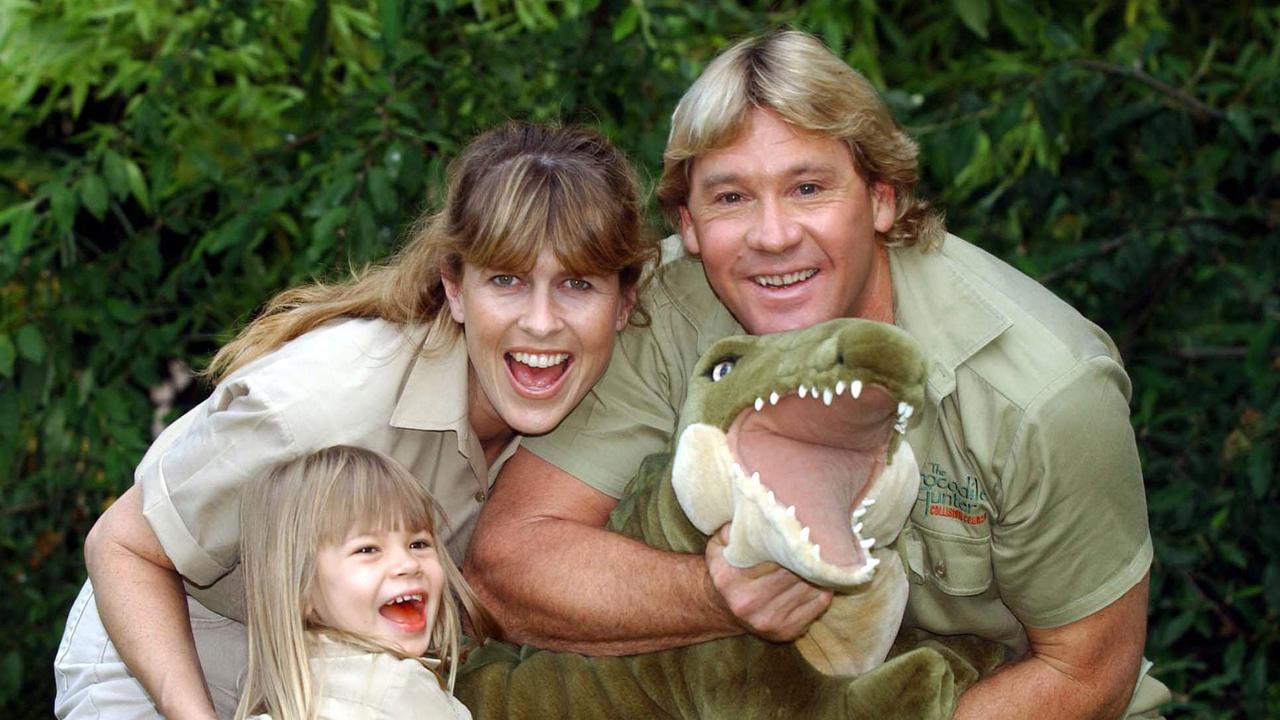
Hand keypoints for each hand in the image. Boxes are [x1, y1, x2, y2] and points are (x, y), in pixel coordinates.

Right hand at [705, 524, 831, 640]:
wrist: (720, 608)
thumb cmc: (726, 567)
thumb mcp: (719, 544)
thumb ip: (734, 526)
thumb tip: (760, 509)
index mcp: (731, 577)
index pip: (773, 553)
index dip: (792, 539)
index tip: (804, 526)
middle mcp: (749, 602)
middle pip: (794, 570)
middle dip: (809, 553)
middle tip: (820, 536)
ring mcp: (769, 619)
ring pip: (810, 585)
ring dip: (821, 570)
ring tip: (823, 554)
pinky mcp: (787, 631)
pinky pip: (819, 602)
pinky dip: (824, 587)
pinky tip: (821, 576)